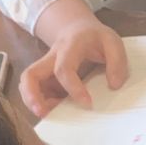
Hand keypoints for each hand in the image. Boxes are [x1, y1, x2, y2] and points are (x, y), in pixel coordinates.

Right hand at [21, 0, 127, 115]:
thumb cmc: (95, 37)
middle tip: (42, 113)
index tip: (88, 103)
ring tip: (48, 116)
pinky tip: (56, 111)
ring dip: (33, 102)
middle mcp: (51, 57)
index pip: (63, 69)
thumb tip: (114, 85)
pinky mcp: (45, 78)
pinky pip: (37, 92)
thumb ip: (117, 61)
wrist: (78, 29)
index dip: (73, 88)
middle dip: (32, 95)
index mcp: (69, 47)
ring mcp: (45, 69)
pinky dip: (42, 103)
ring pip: (28, 85)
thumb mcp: (112, 41)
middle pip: (30, 74)